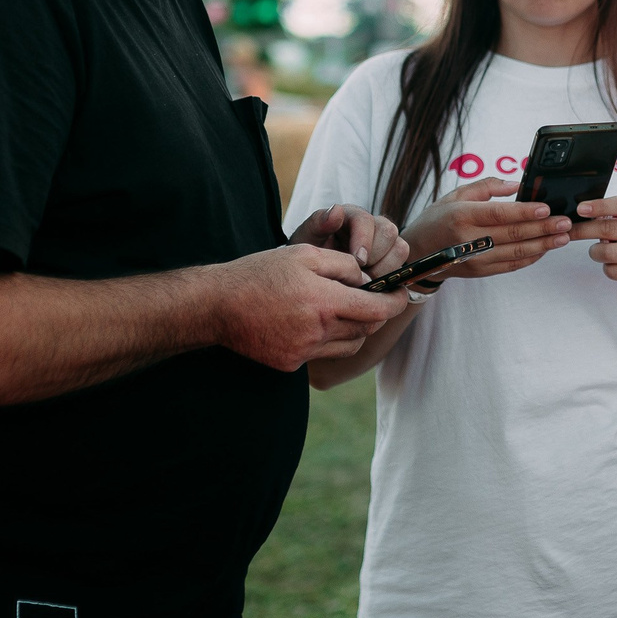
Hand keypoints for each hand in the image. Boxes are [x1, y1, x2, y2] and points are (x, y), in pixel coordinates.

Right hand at [216, 244, 406, 370]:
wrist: (216, 305)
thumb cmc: (260, 272)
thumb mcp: (304, 254)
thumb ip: (342, 264)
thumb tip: (366, 278)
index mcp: (324, 302)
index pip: (377, 309)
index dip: (395, 301)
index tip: (400, 293)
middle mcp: (317, 331)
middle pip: (366, 329)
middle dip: (376, 314)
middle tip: (373, 298)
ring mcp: (303, 351)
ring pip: (348, 346)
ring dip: (355, 330)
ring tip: (343, 310)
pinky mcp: (290, 364)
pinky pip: (322, 354)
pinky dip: (327, 340)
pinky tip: (311, 323)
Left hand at [289, 202, 406, 279]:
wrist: (313, 271)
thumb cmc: (309, 252)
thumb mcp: (306, 237)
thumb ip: (319, 223)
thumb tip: (336, 210)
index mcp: (352, 216)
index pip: (366, 220)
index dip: (365, 240)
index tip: (358, 261)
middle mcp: (372, 226)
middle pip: (389, 232)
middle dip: (376, 256)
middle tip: (361, 274)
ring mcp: (385, 243)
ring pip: (400, 249)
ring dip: (385, 268)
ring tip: (365, 282)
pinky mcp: (391, 260)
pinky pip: (402, 266)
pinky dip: (391, 279)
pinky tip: (374, 288)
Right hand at [403, 179, 572, 281]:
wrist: (416, 254)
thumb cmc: (437, 219)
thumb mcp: (455, 194)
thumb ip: (486, 186)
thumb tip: (516, 185)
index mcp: (461, 215)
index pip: (499, 213)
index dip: (525, 212)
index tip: (548, 208)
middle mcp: (467, 239)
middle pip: (512, 234)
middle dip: (543, 229)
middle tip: (565, 223)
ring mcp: (473, 259)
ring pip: (515, 252)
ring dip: (543, 245)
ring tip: (563, 237)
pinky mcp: (479, 272)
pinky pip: (510, 265)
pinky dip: (530, 258)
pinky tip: (545, 249)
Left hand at [573, 195, 616, 293]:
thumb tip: (588, 212)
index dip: (599, 205)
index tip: (581, 209)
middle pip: (607, 229)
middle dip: (582, 231)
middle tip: (570, 232)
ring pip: (605, 252)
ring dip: (595, 252)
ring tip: (599, 250)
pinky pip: (612, 271)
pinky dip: (607, 267)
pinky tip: (615, 263)